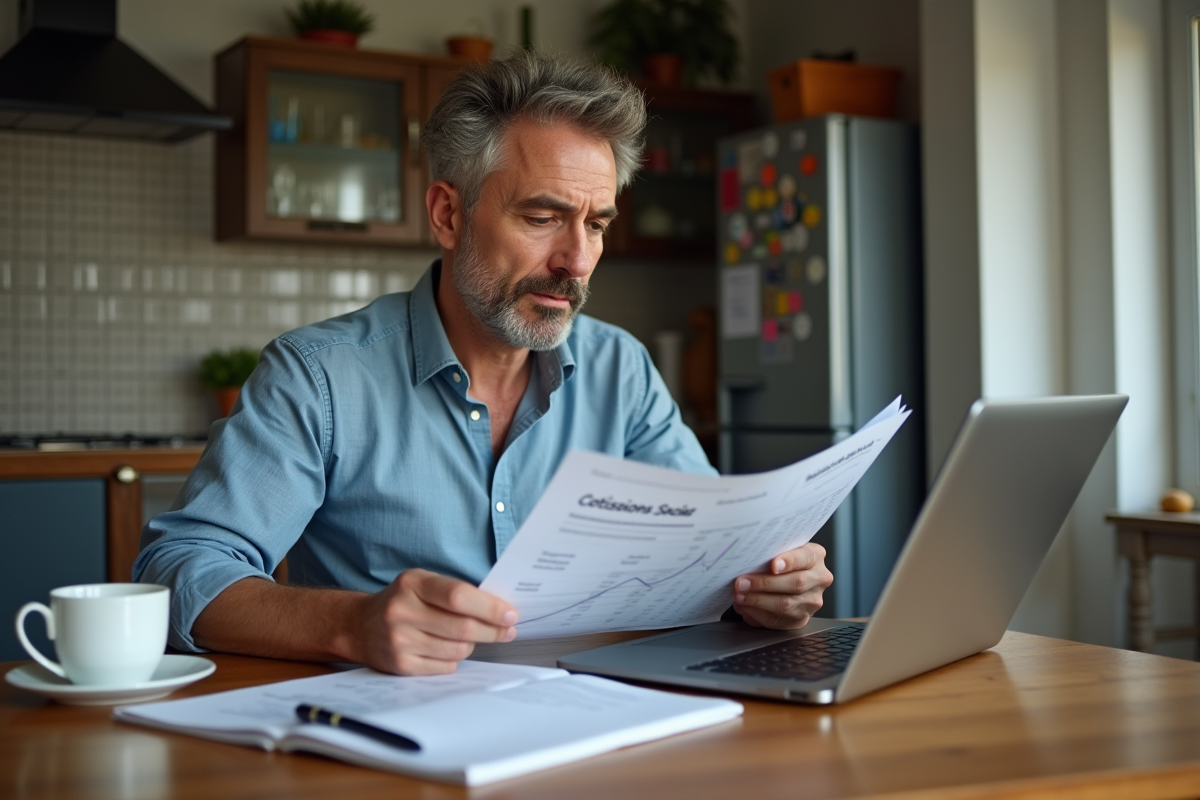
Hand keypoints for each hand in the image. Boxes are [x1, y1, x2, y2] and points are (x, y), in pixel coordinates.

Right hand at [357, 569, 517, 675]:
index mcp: (412, 583)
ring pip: (458, 649)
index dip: (490, 607)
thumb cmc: (403, 601)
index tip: (511, 614)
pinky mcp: (400, 665)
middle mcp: (402, 611)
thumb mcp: (423, 584)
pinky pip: (445, 666)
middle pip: (463, 627)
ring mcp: (399, 640)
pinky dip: (455, 658)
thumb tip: (500, 609)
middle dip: (493, 630)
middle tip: (508, 630)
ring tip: (471, 637)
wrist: (359, 626)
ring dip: (473, 644)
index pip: (459, 596)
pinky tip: (449, 648)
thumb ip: (456, 592)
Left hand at [731, 543, 832, 629]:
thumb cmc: (779, 559)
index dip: (790, 561)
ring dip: (757, 601)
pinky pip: (778, 621)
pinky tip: (745, 607)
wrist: (788, 576)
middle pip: (796, 584)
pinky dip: (757, 614)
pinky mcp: (800, 619)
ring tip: (740, 596)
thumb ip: (771, 551)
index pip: (806, 557)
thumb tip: (747, 559)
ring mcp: (812, 602)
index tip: (773, 565)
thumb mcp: (780, 548)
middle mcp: (819, 579)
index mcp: (815, 556)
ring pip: (785, 605)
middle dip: (764, 584)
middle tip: (742, 583)